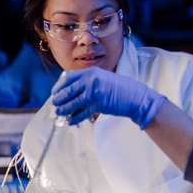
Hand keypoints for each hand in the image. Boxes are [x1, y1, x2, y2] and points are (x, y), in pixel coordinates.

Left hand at [51, 68, 166, 127]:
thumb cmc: (120, 89)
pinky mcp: (99, 105)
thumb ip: (88, 81)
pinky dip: (75, 118)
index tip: (55, 93)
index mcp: (91, 71)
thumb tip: (71, 90)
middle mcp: (91, 80)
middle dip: (59, 99)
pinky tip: (71, 121)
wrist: (136, 97)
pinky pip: (82, 113)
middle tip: (56, 104)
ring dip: (64, 109)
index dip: (59, 87)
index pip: (68, 78)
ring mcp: (95, 92)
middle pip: (68, 91)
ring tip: (60, 113)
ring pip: (73, 103)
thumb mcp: (103, 78)